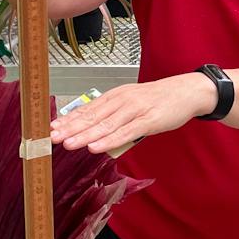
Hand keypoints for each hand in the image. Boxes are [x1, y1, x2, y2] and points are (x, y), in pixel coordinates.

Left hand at [51, 74, 215, 154]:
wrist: (186, 92)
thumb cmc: (157, 100)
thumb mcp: (131, 102)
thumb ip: (114, 116)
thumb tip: (94, 132)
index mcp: (115, 96)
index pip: (87, 109)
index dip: (69, 119)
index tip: (52, 128)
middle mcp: (122, 101)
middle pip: (92, 116)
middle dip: (71, 128)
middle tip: (52, 137)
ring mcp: (135, 110)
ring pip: (105, 125)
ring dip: (85, 135)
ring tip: (68, 144)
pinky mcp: (148, 120)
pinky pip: (125, 132)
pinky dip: (108, 141)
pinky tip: (95, 147)